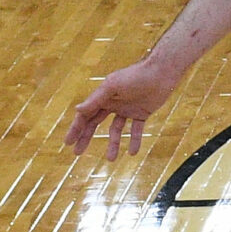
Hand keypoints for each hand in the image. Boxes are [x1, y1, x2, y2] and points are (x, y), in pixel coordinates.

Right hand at [63, 59, 181, 163]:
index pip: (85, 115)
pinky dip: (134, 140)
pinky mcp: (142, 112)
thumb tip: (77, 110)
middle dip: (86, 137)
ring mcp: (127, 108)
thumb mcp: (113, 86)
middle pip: (95, 123)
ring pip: (115, 129)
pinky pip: (135, 129)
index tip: (68, 143)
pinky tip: (132, 153)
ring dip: (113, 144)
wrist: (162, 72)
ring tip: (110, 159)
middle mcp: (113, 103)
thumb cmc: (136, 76)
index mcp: (103, 96)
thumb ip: (96, 99)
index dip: (76, 128)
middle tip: (77, 153)